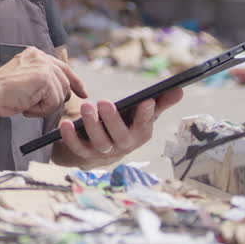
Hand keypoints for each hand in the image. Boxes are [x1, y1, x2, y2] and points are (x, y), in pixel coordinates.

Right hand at [0, 47, 86, 118]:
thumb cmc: (1, 92)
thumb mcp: (24, 79)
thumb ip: (42, 79)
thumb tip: (62, 90)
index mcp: (35, 54)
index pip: (63, 67)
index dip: (75, 82)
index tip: (82, 92)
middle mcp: (41, 56)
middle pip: (65, 82)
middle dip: (58, 99)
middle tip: (41, 108)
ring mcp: (44, 66)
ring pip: (60, 94)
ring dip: (45, 106)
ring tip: (27, 106)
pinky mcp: (45, 78)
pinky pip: (53, 102)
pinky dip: (41, 110)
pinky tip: (26, 106)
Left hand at [52, 88, 183, 167]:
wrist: (98, 150)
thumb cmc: (125, 125)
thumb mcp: (141, 114)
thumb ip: (160, 102)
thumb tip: (180, 89)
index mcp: (139, 135)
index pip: (145, 127)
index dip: (147, 116)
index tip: (146, 101)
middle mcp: (123, 146)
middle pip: (120, 137)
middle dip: (113, 120)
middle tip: (104, 102)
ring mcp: (103, 152)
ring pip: (99, 142)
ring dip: (92, 125)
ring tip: (86, 106)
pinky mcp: (83, 155)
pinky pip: (77, 149)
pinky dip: (70, 138)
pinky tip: (64, 124)